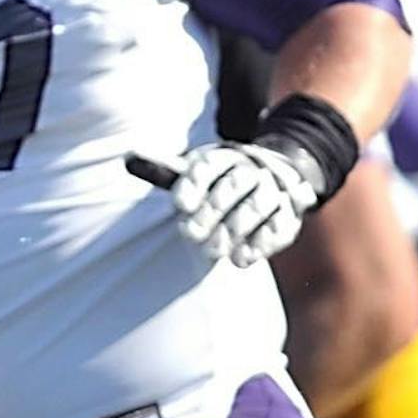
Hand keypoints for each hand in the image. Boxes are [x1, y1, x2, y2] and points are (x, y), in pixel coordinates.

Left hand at [157, 141, 318, 267]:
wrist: (271, 177)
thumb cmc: (217, 181)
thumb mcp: (192, 172)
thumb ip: (163, 171)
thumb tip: (127, 158)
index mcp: (223, 157)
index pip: (208, 166)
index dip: (193, 184)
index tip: (179, 205)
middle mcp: (251, 169)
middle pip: (233, 186)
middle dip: (211, 210)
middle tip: (189, 235)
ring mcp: (273, 189)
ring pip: (258, 205)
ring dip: (235, 229)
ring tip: (212, 252)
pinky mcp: (289, 214)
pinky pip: (280, 225)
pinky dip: (261, 243)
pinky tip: (240, 260)